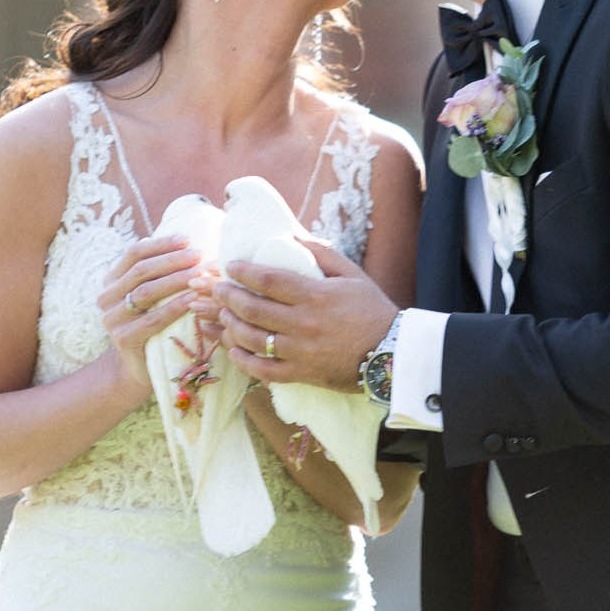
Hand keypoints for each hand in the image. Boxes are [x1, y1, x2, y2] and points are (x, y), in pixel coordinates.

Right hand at [97, 235, 204, 385]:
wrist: (139, 367)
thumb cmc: (153, 325)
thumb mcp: (154, 296)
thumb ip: (160, 272)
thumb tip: (185, 241)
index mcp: (111, 281)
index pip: (134, 254)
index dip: (161, 244)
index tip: (187, 239)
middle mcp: (106, 297)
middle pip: (141, 270)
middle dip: (172, 260)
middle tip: (199, 255)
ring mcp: (111, 319)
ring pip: (145, 292)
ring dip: (175, 280)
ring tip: (200, 273)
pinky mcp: (123, 339)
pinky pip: (152, 319)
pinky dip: (174, 307)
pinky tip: (193, 298)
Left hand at [214, 239, 397, 391]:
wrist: (392, 354)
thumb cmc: (372, 310)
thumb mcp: (352, 274)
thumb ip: (321, 254)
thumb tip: (293, 236)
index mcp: (315, 296)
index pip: (269, 280)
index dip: (244, 272)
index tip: (231, 266)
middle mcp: (303, 323)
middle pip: (253, 308)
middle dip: (228, 296)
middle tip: (217, 289)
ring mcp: (300, 351)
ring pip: (252, 339)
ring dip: (230, 325)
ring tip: (223, 315)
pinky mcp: (301, 374)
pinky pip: (263, 370)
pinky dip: (244, 361)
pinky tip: (233, 350)